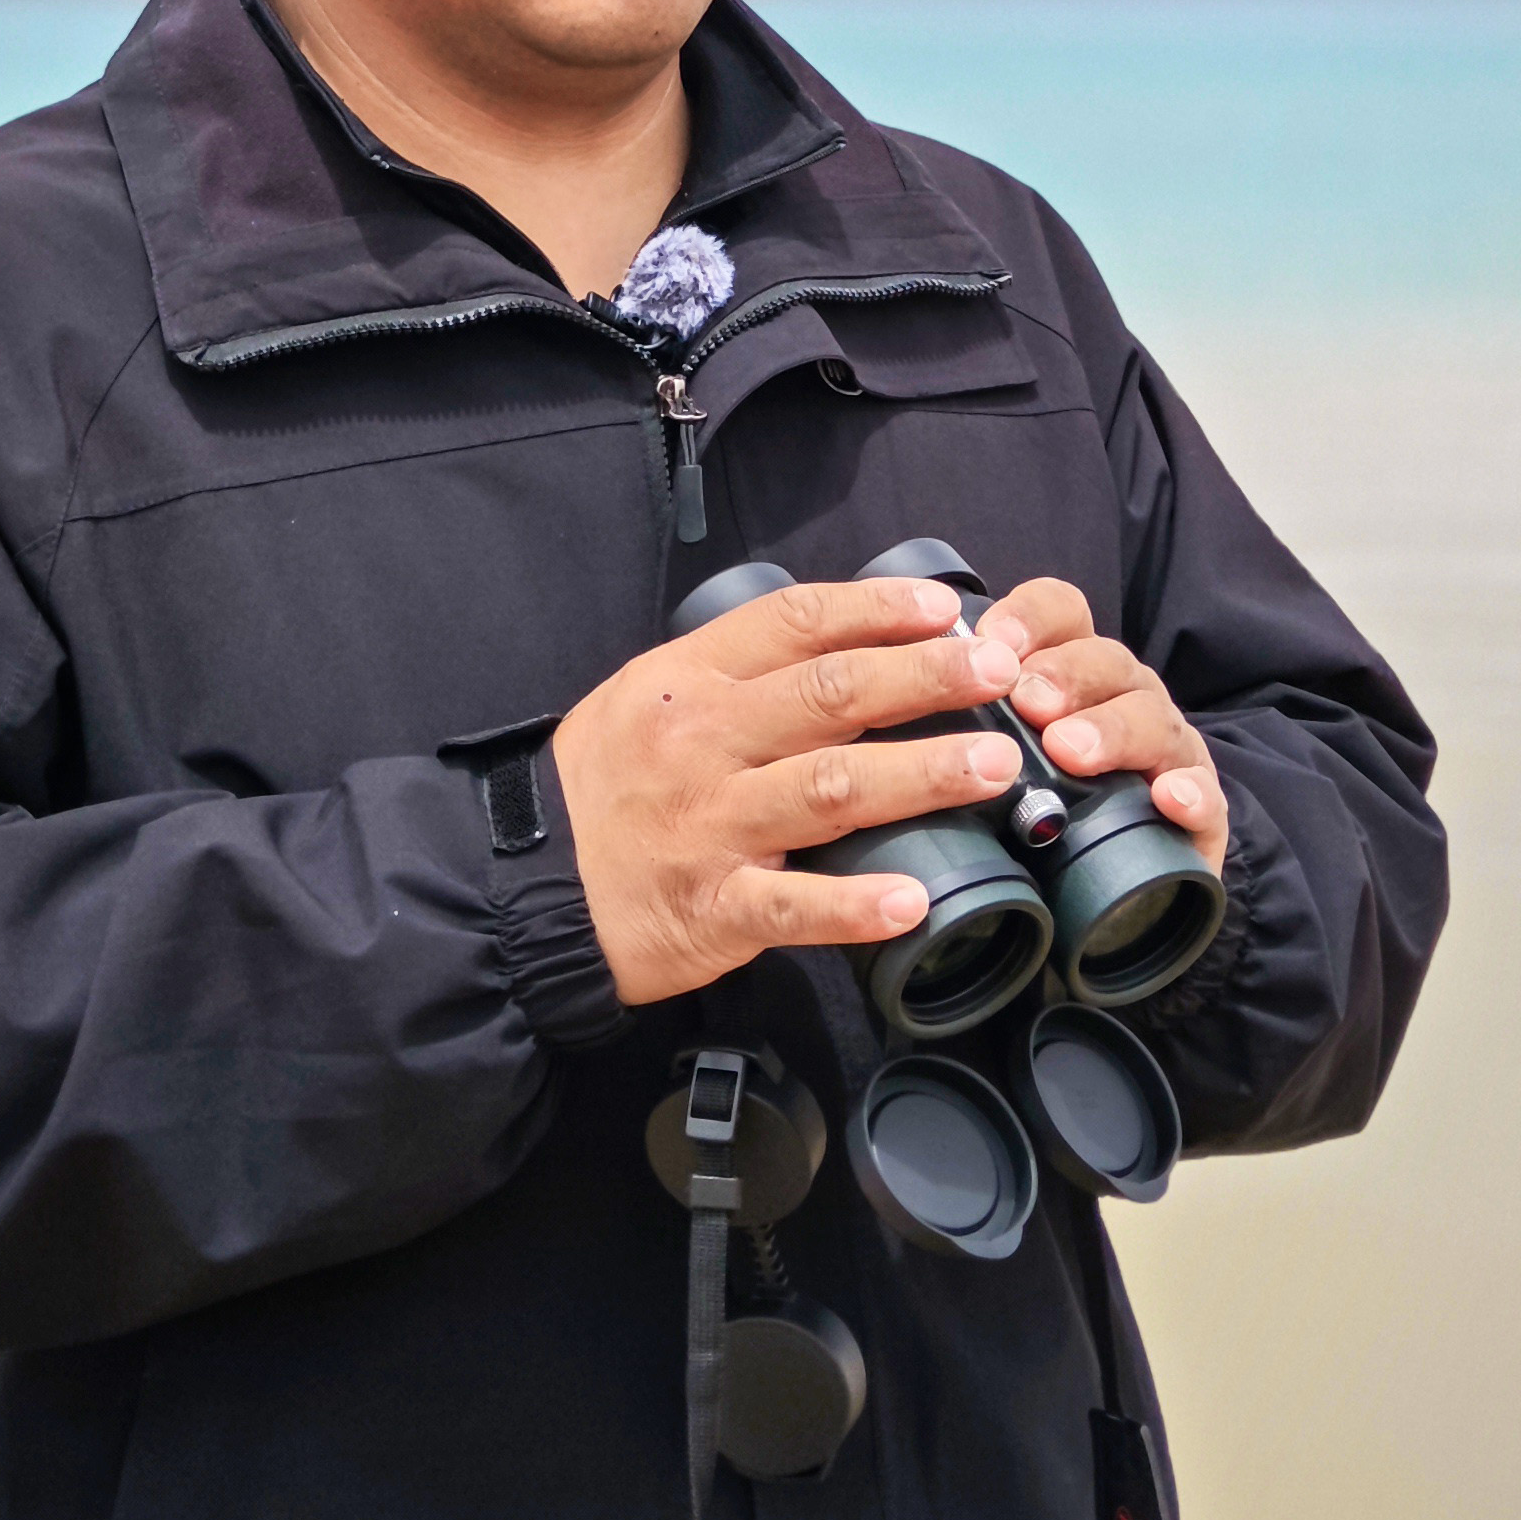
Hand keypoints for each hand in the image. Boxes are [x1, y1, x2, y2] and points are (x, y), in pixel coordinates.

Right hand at [550, 577, 1028, 1006]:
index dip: (876, 611)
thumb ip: (734, 676)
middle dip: (925, 679)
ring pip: (830, 789)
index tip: (944, 610)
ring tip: (994, 766)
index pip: (794, 623)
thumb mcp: (647, 699)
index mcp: (689, 681)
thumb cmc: (600, 789)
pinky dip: (854, 905)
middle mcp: (703, 743)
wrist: (521, 889)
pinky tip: (911, 902)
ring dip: (921, 775)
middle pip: (831, 695)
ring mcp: (709, 826)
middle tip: (999, 672)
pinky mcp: (711, 909)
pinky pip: (793, 908)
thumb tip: (843, 649)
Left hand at [975, 579, 1229, 877]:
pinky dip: (1191, 794)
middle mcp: (1122, 699)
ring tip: (1069, 751)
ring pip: (1153, 717)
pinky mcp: (1197, 820)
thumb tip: (862, 709)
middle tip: (1026, 703)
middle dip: (1063, 674)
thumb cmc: (1029, 820)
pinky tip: (1167, 798)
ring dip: (1111, 727)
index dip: (1027, 618)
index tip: (989, 641)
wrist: (1107, 906)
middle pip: (1104, 659)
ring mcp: (1164, 754)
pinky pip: (1206, 799)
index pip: (1059, 613)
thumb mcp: (986, 763)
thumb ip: (947, 730)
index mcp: (1069, 673)